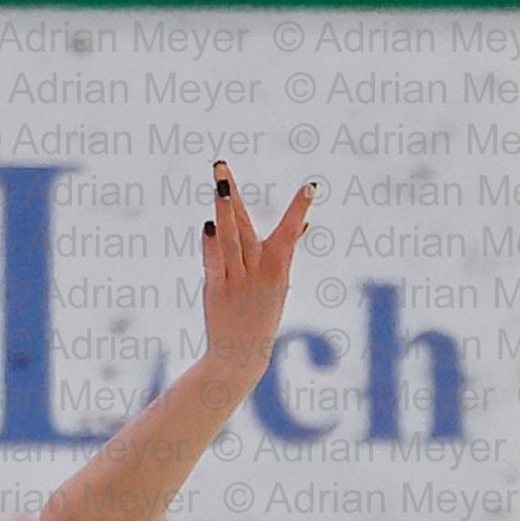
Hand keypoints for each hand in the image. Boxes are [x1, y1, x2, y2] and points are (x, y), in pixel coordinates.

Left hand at [200, 160, 311, 385]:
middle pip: (246, 226)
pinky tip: (208, 225)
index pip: (291, 233)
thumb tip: (302, 225)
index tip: (311, 187)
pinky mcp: (217, 290)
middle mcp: (258, 271)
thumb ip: (285, 251)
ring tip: (217, 183)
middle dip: (233, 194)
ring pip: (230, 239)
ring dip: (223, 210)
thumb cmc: (262, 315)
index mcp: (278, 269)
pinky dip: (211, 244)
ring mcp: (237, 280)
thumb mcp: (279, 283)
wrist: (241, 355)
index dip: (300, 210)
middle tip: (221, 165)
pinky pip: (214, 263)